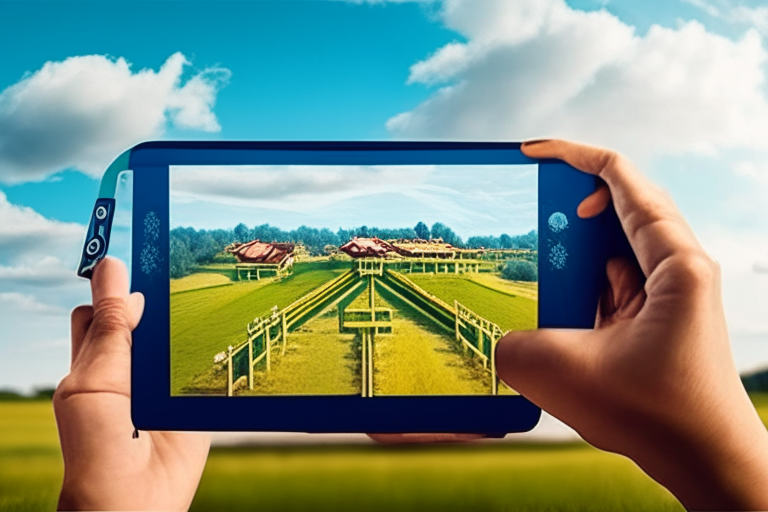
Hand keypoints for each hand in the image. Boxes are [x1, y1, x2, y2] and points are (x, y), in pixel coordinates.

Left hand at [53, 257, 209, 510]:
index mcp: (96, 362)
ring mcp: (162, 384)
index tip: (138, 246)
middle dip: (156, 293)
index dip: (114, 282)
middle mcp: (129, 369)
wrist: (135, 503)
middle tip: (180, 261)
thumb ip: (110, 334)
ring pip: (176, 336)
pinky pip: (207, 364)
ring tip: (213, 284)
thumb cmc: (98, 449)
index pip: (102, 310)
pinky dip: (218, 347)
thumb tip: (117, 277)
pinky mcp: (193, 399)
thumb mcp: (95, 384)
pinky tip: (235, 327)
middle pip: (143, 317)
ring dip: (189, 318)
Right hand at [494, 139, 767, 510]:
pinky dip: (578, 281)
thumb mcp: (564, 373)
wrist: (707, 462)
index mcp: (673, 263)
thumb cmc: (659, 416)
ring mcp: (666, 294)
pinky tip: (550, 297)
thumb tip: (501, 339)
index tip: (531, 153)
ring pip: (612, 248)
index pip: (622, 181)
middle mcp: (675, 268)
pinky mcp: (653, 319)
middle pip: (619, 207)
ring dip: (570, 247)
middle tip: (525, 208)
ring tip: (532, 256)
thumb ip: (513, 347)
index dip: (573, 157)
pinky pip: (610, 282)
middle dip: (567, 203)